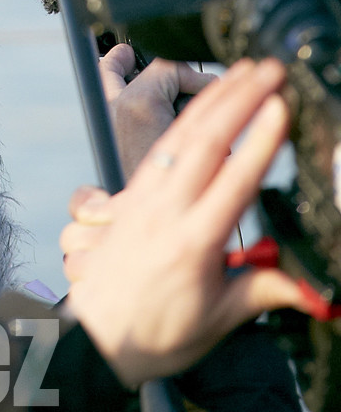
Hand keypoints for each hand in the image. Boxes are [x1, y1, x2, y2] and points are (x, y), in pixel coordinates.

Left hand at [59, 58, 309, 386]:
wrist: (96, 342)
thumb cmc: (156, 334)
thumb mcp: (219, 319)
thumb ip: (264, 290)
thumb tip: (314, 287)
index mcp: (194, 244)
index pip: (234, 183)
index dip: (260, 144)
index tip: (281, 110)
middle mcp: (166, 212)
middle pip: (206, 143)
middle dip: (240, 99)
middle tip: (270, 70)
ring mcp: (145, 198)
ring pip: (181, 136)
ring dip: (214, 98)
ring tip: (243, 70)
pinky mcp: (132, 194)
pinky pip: (162, 147)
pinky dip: (187, 118)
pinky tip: (205, 100)